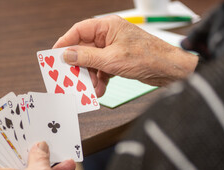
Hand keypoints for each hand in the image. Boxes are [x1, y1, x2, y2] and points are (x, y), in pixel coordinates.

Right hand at [54, 15, 197, 96]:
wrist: (168, 70)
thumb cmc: (147, 57)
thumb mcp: (111, 59)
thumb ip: (87, 57)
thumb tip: (68, 54)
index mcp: (108, 27)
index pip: (79, 31)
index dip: (65, 42)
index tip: (54, 55)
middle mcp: (110, 35)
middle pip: (85, 48)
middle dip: (80, 66)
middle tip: (72, 77)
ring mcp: (114, 48)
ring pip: (93, 61)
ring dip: (91, 76)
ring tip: (92, 88)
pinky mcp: (119, 60)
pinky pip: (102, 69)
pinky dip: (100, 79)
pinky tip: (101, 89)